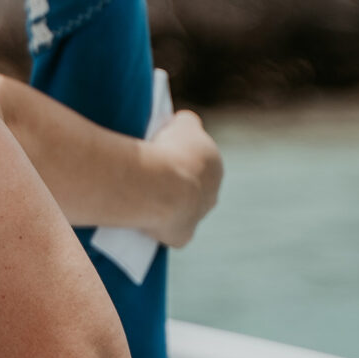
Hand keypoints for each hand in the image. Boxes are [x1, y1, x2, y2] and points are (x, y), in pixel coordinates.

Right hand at [143, 108, 221, 248]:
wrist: (159, 187)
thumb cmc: (169, 151)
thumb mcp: (182, 123)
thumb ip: (188, 122)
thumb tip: (185, 122)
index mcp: (215, 166)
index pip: (197, 158)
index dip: (177, 154)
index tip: (158, 151)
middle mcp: (212, 193)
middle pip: (192, 185)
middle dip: (175, 180)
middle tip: (149, 173)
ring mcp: (197, 216)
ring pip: (183, 209)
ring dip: (168, 203)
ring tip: (143, 193)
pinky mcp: (182, 236)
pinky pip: (171, 230)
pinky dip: (160, 226)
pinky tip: (145, 217)